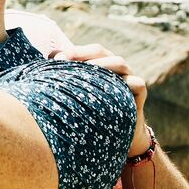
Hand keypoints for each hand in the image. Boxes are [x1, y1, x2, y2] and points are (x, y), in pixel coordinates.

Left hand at [56, 42, 149, 156]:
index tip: (54, 59)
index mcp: (99, 64)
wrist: (118, 137)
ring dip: (102, 64)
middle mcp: (114, 68)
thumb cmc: (93, 114)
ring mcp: (129, 78)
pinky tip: (112, 89)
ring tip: (87, 71)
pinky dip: (126, 83)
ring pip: (119, 62)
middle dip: (83, 54)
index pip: (85, 51)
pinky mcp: (140, 93)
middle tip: (66, 60)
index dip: (72, 51)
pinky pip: (137, 83)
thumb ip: (66, 77)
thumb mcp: (78, 95)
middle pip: (101, 51)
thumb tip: (48, 60)